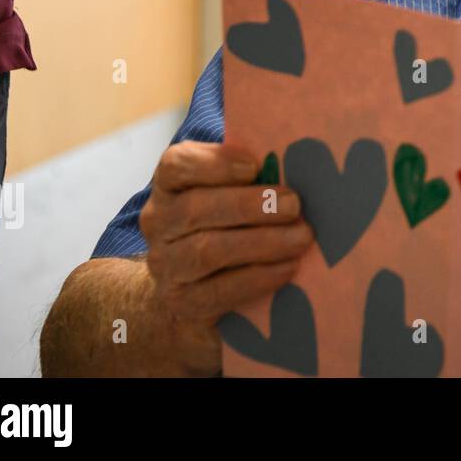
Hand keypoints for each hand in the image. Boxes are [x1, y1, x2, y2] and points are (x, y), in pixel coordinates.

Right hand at [139, 141, 313, 375]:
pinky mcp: (181, 302)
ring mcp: (165, 264)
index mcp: (171, 184)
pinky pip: (218, 290)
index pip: (177, 164)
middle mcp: (159, 221)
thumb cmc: (227, 224)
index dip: (215, 163)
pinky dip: (258, 277)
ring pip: (206, 250)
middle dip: (249, 205)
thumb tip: (294, 159)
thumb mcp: (233, 192)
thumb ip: (253, 175)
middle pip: (195, 209)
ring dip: (261, 242)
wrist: (195, 286)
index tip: (255, 165)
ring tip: (301, 237)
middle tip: (294, 205)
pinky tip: (288, 268)